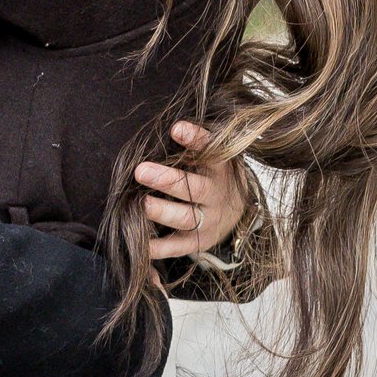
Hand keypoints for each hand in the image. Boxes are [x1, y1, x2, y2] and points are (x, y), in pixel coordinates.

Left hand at [133, 123, 248, 262]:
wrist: (236, 212)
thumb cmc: (210, 175)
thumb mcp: (211, 157)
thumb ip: (191, 147)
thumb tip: (156, 134)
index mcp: (219, 168)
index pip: (210, 150)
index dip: (195, 139)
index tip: (176, 129)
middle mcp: (215, 195)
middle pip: (194, 188)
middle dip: (167, 180)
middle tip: (141, 171)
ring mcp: (208, 221)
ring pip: (186, 218)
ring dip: (162, 212)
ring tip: (142, 204)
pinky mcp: (198, 243)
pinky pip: (177, 247)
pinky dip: (159, 248)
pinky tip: (142, 244)